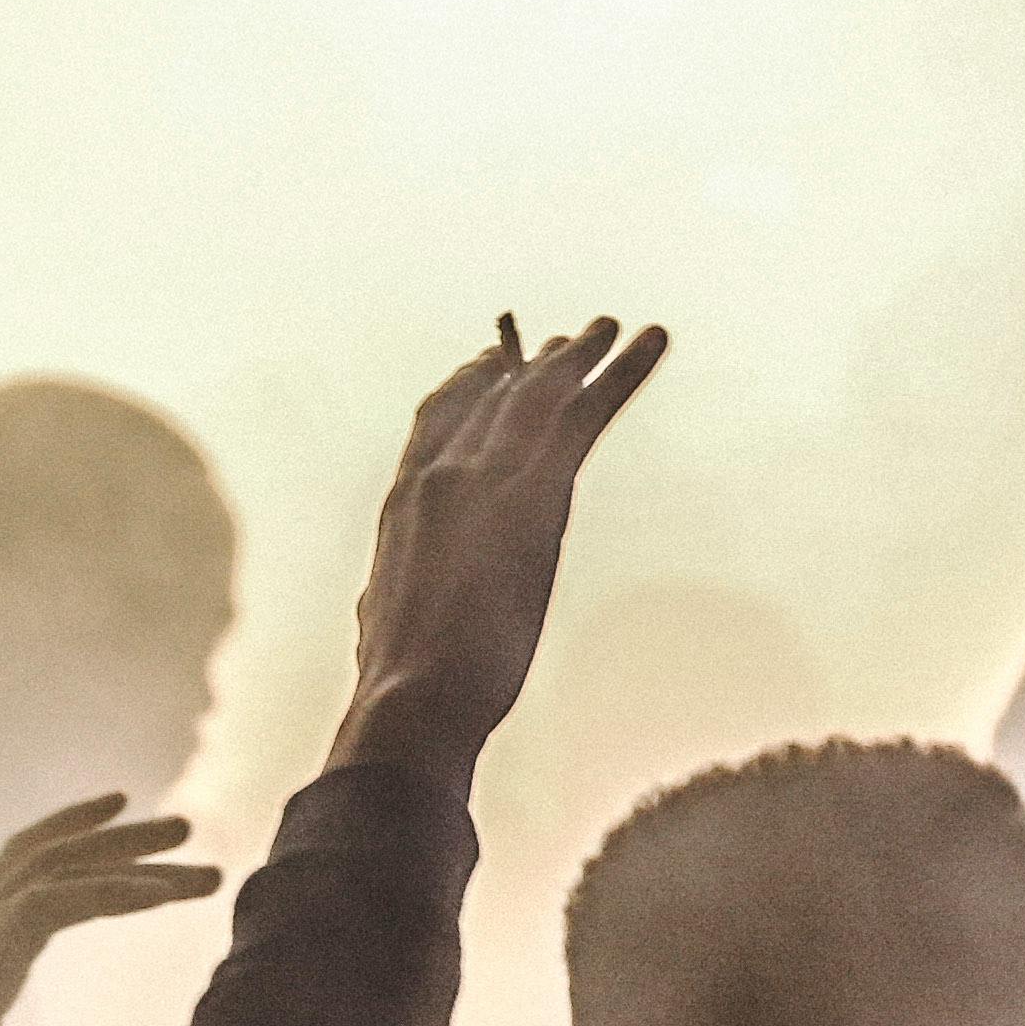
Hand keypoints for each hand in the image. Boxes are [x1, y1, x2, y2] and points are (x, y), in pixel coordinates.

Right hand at [327, 315, 670, 783]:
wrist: (410, 698)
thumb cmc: (398, 686)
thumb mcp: (380, 626)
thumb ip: (385, 598)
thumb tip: (373, 609)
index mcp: (402, 503)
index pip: (438, 425)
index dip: (468, 391)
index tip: (489, 367)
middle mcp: (438, 473)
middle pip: (491, 397)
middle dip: (527, 365)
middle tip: (563, 340)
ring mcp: (484, 477)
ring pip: (541, 394)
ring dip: (580, 356)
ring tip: (611, 327)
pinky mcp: (535, 494)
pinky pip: (587, 415)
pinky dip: (624, 373)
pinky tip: (651, 341)